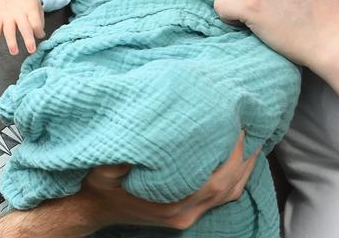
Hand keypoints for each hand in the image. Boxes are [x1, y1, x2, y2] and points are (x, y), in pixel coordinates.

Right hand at [0, 0, 46, 54]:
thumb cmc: (28, 1)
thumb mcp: (37, 6)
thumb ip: (39, 21)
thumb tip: (40, 35)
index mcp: (30, 9)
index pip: (36, 21)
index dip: (39, 30)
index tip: (40, 35)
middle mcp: (18, 12)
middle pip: (24, 26)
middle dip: (28, 38)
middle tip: (32, 50)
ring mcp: (7, 15)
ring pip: (8, 29)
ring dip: (11, 41)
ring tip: (14, 52)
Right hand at [78, 132, 256, 230]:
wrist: (89, 209)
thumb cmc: (97, 183)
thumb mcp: (106, 164)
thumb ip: (129, 150)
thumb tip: (151, 128)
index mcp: (171, 203)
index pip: (217, 179)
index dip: (233, 152)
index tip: (237, 123)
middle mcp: (184, 214)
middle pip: (230, 187)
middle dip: (244, 155)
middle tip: (249, 123)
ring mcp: (186, 216)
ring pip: (230, 194)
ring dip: (243, 166)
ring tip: (250, 135)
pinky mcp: (185, 214)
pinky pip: (221, 197)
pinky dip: (233, 176)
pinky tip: (235, 155)